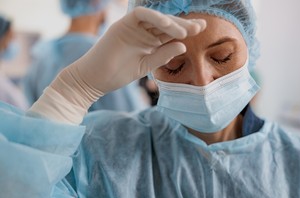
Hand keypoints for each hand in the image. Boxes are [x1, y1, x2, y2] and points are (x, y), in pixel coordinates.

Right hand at [28, 7, 205, 123]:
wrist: (96, 79)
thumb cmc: (119, 74)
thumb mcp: (147, 66)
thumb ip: (163, 55)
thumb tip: (184, 46)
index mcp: (150, 42)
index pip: (171, 33)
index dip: (186, 29)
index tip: (202, 29)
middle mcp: (144, 31)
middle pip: (167, 23)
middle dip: (184, 23)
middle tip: (200, 26)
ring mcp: (133, 26)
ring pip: (156, 17)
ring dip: (172, 22)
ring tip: (186, 31)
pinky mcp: (123, 23)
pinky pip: (141, 14)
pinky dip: (155, 17)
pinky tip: (167, 26)